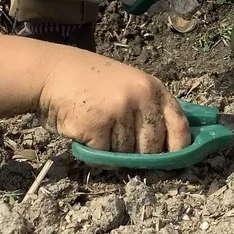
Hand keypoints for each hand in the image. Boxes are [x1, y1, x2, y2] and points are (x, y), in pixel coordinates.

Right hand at [39, 49, 190, 153]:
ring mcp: (119, 111)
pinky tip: (87, 133)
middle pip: (153, 146)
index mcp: (154, 88)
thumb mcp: (131, 85)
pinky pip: (104, 155)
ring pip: (127, 153)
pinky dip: (96, 152)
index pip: (179, 123)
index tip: (178, 160)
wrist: (52, 73)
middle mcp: (141, 98)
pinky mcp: (97, 125)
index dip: (181, 146)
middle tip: (122, 141)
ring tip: (100, 128)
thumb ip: (149, 109)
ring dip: (114, 150)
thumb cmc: (94, 83)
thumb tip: (170, 146)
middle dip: (140, 153)